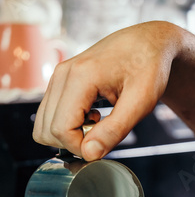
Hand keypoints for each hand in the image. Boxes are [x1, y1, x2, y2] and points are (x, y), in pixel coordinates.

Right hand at [32, 22, 182, 159]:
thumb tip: (89, 153)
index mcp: (80, 76)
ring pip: (44, 124)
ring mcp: (59, 77)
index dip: (80, 147)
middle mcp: (62, 74)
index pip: (60, 129)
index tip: (105, 143)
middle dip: (73, 142)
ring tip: (98, 123)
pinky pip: (51, 115)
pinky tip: (92, 117)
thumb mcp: (141, 102)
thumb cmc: (149, 67)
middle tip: (102, 133)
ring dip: (69, 135)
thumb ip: (115, 130)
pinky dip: (68, 125)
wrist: (149, 43)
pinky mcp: (61, 82)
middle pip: (46, 130)